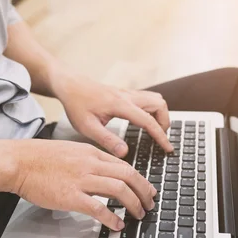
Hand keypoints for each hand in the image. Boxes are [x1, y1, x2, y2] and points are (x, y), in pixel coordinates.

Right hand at [9, 140, 156, 230]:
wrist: (18, 161)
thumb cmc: (38, 158)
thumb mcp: (70, 151)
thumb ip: (88, 160)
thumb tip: (102, 172)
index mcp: (91, 153)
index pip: (124, 165)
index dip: (140, 179)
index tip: (146, 189)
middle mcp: (90, 164)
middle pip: (128, 176)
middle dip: (144, 192)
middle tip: (149, 204)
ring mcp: (81, 179)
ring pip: (119, 190)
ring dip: (134, 204)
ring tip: (138, 215)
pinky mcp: (70, 196)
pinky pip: (98, 208)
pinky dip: (112, 218)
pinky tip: (117, 225)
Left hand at [54, 74, 173, 157]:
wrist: (69, 85)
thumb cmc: (76, 105)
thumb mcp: (87, 127)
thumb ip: (106, 140)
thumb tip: (124, 153)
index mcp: (120, 105)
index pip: (149, 121)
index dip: (161, 136)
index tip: (168, 149)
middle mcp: (127, 96)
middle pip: (159, 104)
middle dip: (165, 123)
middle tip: (160, 139)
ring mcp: (127, 93)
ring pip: (155, 99)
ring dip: (160, 114)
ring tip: (155, 131)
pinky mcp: (125, 92)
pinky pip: (147, 98)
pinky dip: (152, 109)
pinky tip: (143, 121)